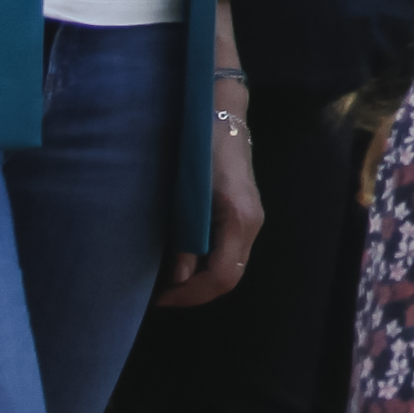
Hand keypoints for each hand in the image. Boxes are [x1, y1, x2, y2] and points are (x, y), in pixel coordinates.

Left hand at [165, 87, 265, 305]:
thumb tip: (179, 275)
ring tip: (170, 283)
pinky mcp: (245, 215)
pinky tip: (186, 261)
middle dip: (195, 293)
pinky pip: (230, 253)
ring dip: (201, 281)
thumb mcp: (188, 193)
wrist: (222, 115)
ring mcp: (252, 220)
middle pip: (229, 277)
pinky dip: (208, 265)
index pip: (222, 276)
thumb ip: (185, 234)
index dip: (191, 294)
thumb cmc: (202, 148)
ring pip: (231, 267)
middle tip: (162, 296)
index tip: (161, 297)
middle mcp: (252, 224)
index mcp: (239, 219)